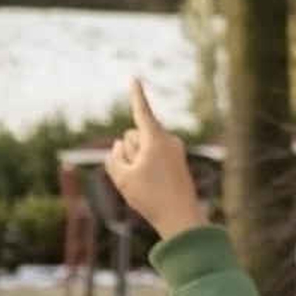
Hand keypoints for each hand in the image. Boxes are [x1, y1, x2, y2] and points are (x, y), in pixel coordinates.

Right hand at [103, 80, 207, 239]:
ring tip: (145, 184)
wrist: (181, 217)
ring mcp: (174, 150)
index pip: (142, 112)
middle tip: (136, 176)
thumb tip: (120, 145)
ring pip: (142, 148)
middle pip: (134, 135)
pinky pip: (152, 157)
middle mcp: (168, 140)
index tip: (134, 78)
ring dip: (136, 161)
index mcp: (156, 139)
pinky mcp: (176, 160)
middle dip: (128, 150)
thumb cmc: (151, 197)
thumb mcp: (122, 178)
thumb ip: (114, 157)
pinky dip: (145, 167)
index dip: (136, 95)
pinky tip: (151, 186)